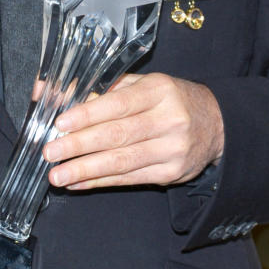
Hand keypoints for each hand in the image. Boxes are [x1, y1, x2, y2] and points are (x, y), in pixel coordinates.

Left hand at [43, 73, 223, 190]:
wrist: (218, 124)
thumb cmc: (170, 100)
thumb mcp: (144, 85)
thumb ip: (104, 88)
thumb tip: (59, 92)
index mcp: (159, 91)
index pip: (118, 103)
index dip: (87, 115)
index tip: (60, 124)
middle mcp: (168, 119)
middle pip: (117, 135)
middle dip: (79, 146)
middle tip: (50, 152)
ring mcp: (172, 149)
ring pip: (122, 162)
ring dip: (85, 170)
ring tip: (58, 175)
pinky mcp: (171, 173)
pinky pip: (130, 179)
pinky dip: (100, 182)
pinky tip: (79, 183)